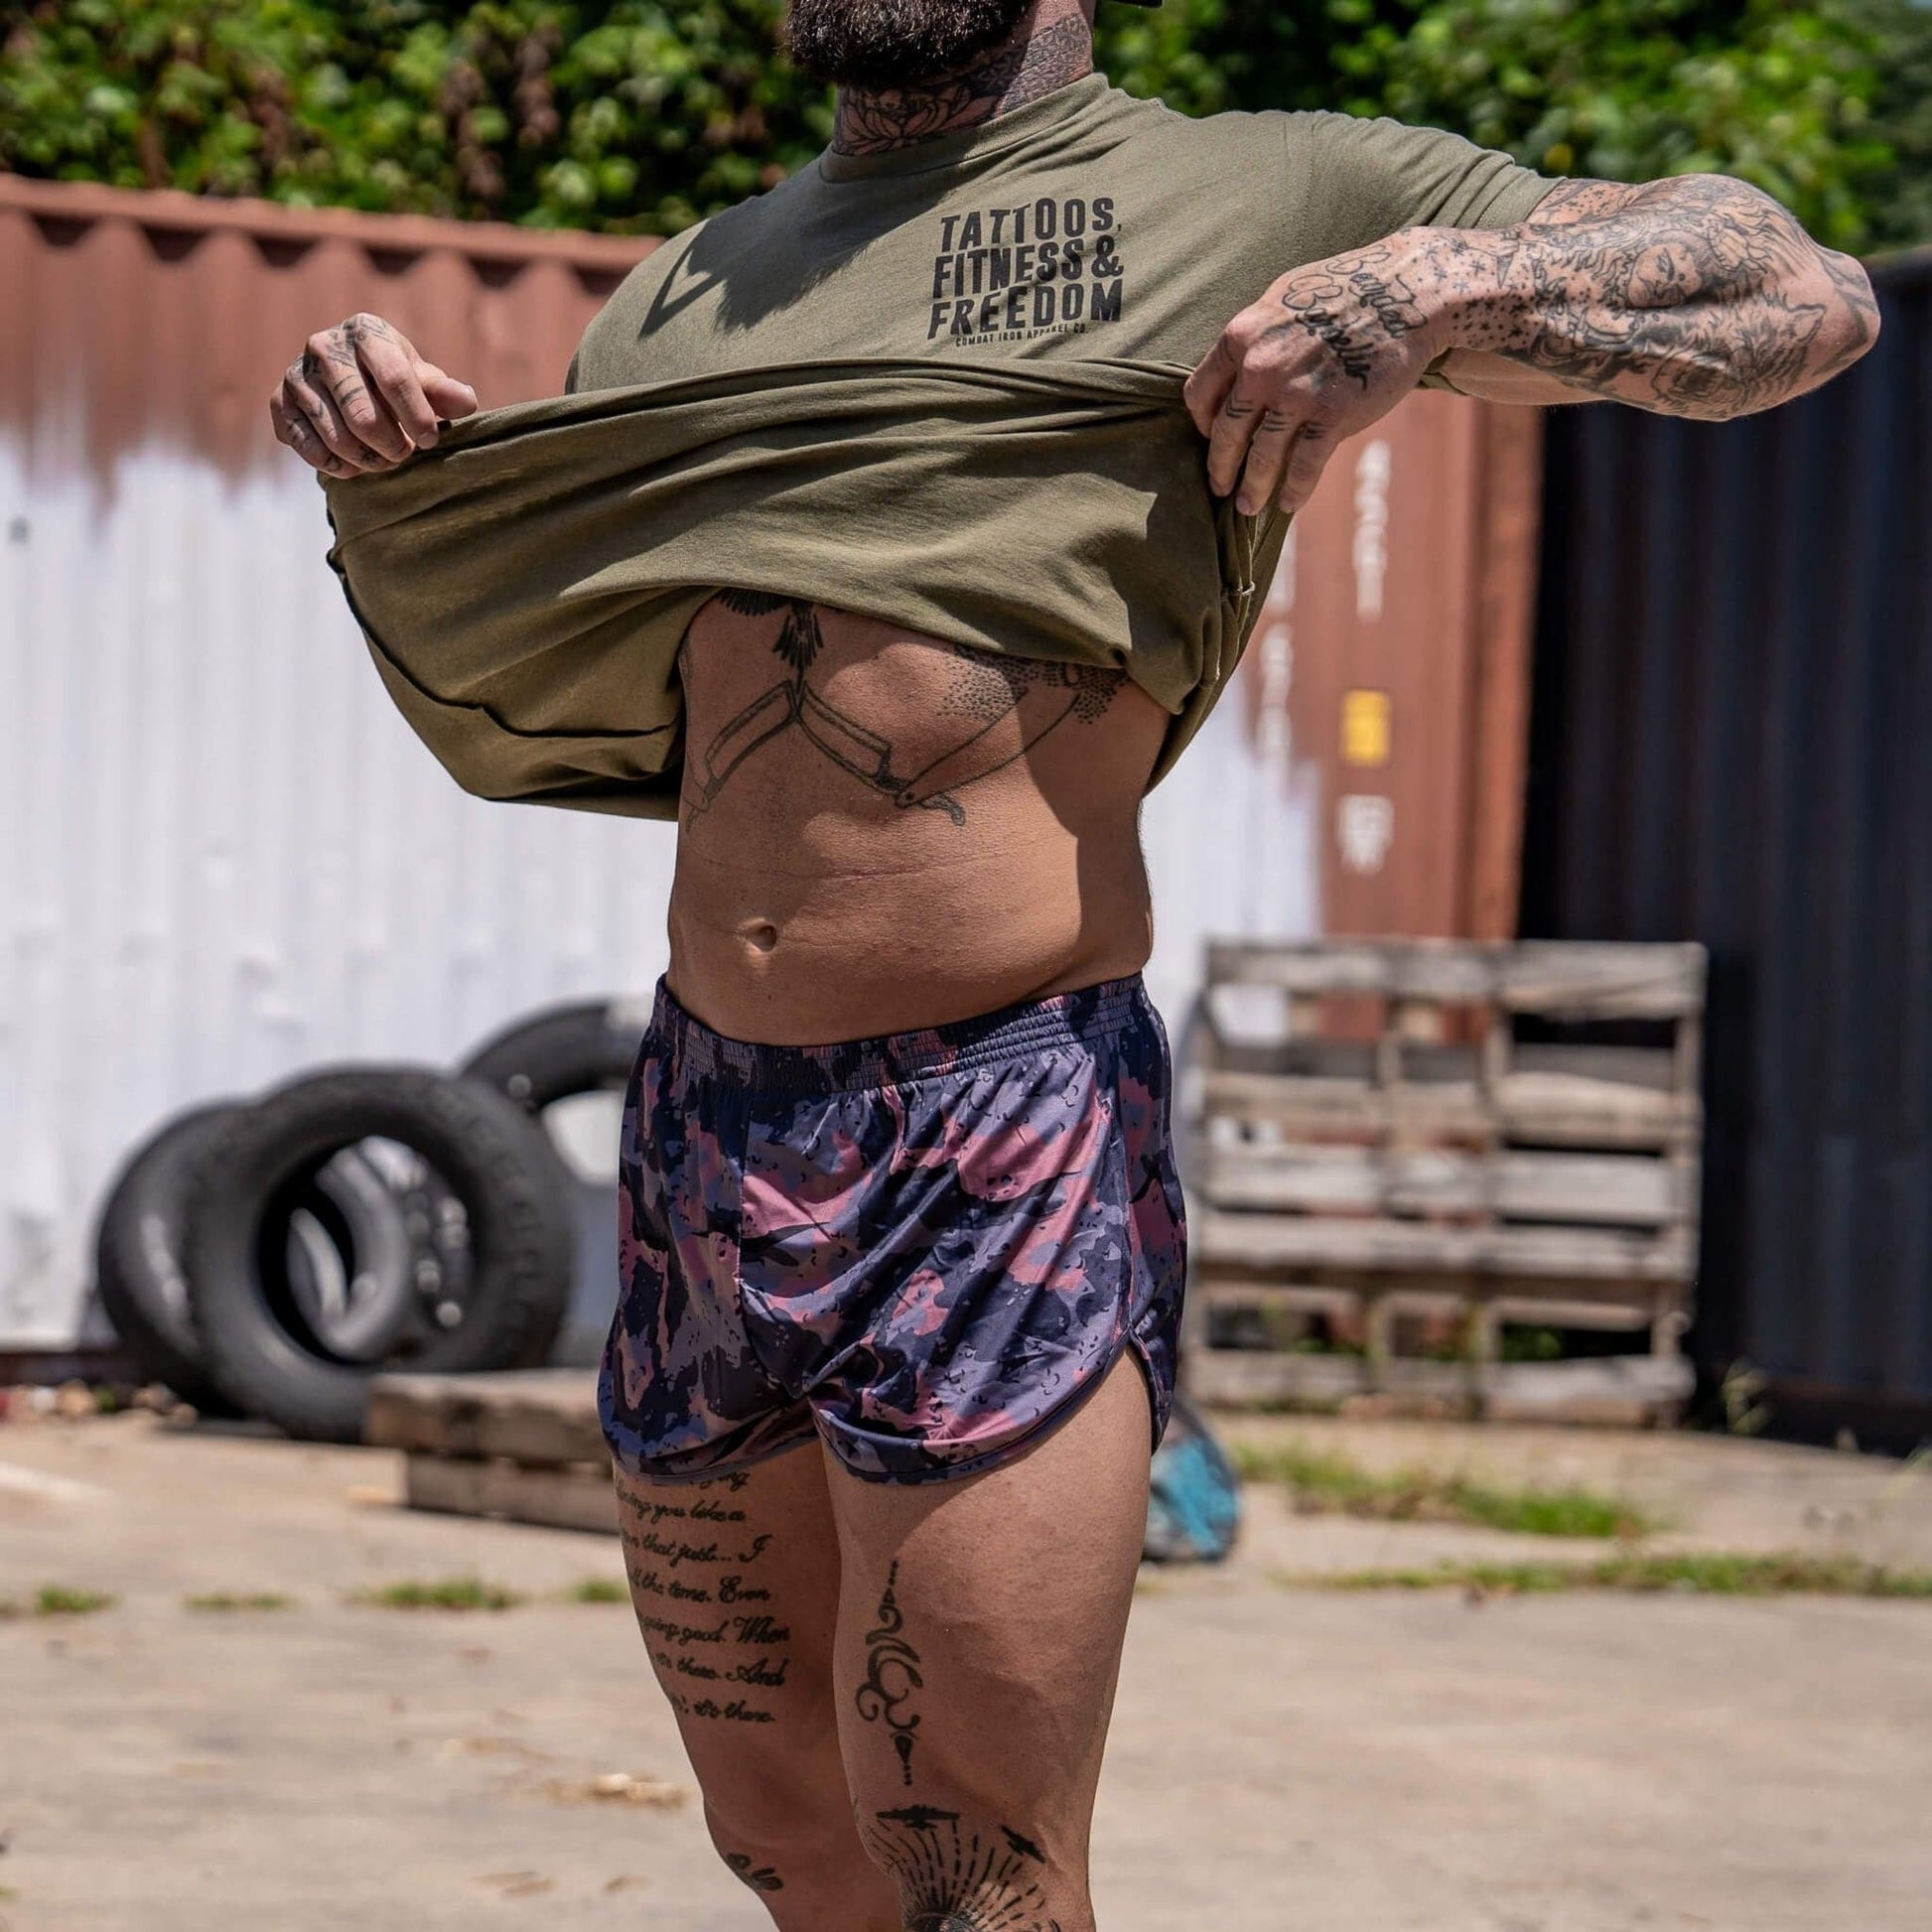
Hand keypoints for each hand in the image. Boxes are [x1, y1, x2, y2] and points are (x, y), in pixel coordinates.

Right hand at [268, 313, 477, 477]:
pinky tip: (352, 466)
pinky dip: (334, 465)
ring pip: (336, 436)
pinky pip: (306, 446)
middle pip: (362, 415)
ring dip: (366, 460)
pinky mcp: (280, 400)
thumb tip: (466, 402)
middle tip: (405, 454)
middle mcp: (324, 344)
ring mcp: (297, 372)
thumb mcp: (423, 379)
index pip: (394, 378)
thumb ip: (444, 391)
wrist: (349, 378)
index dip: (416, 417)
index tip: (431, 441)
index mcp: (365, 331)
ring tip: (383, 461)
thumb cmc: (394, 379)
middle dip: (391, 445)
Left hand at [1185, 237, 1446, 516]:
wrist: (1405, 291)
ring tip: (1248, 507)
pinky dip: (1294, 490)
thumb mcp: (1283, 299)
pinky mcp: (1333, 415)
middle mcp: (1260, 369)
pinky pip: (1304, 466)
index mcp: (1241, 337)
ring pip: (1262, 459)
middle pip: (1226, 434)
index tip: (1210, 438)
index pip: (1200, 395)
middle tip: (1219, 488)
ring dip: (1252, 490)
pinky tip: (1289, 504)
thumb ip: (1256, 338)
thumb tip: (1237, 371)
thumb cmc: (1344, 290)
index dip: (1202, 423)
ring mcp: (1296, 395)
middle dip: (1220, 468)